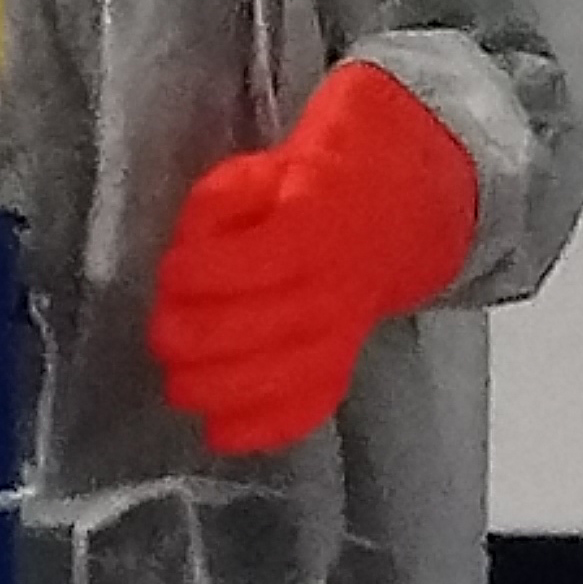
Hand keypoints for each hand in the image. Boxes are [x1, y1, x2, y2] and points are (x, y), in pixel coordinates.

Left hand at [146, 62, 478, 454]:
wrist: (418, 193)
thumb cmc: (339, 163)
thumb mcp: (287, 149)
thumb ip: (234, 192)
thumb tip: (199, 233)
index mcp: (321, 219)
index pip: (259, 260)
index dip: (206, 273)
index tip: (173, 272)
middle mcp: (337, 280)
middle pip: (265, 329)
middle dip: (201, 341)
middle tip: (163, 336)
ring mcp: (345, 322)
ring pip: (286, 375)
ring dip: (222, 389)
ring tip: (182, 385)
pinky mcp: (346, 352)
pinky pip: (313, 399)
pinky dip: (268, 425)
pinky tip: (225, 434)